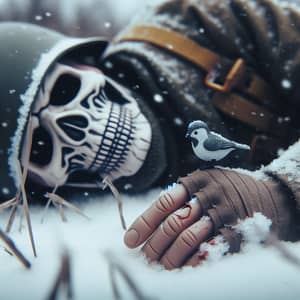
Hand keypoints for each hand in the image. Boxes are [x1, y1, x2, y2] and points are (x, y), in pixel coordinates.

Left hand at [124, 168, 292, 269]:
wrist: (267, 196)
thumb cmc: (227, 190)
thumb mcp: (205, 181)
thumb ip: (182, 194)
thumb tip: (152, 219)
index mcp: (196, 180)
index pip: (163, 203)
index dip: (144, 223)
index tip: (130, 240)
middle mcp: (208, 195)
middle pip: (172, 223)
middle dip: (154, 244)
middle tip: (144, 258)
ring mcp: (223, 213)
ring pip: (187, 238)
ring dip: (169, 256)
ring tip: (158, 266)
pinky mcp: (236, 231)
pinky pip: (209, 250)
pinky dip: (192, 262)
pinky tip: (181, 269)